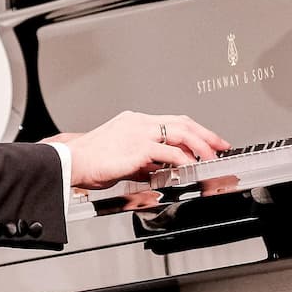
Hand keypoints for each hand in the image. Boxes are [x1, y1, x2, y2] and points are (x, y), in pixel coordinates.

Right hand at [59, 111, 230, 189]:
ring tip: (210, 159)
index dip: (197, 130)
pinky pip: (167, 152)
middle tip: (221, 147)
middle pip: (183, 122)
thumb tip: (162, 170)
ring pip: (180, 133)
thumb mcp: (123, 158)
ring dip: (199, 147)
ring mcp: (138, 133)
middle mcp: (139, 122)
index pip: (174, 121)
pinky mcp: (136, 148)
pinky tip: (189, 166)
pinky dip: (182, 159)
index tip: (211, 141)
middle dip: (206, 135)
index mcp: (136, 121)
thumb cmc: (91, 161)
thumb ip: (145, 162)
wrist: (70, 161)